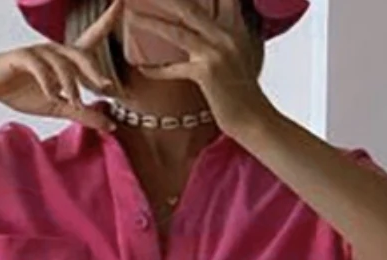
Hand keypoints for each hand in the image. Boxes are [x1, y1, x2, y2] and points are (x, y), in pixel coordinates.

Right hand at [0, 0, 123, 130]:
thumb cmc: (21, 90)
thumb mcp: (57, 107)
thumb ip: (83, 114)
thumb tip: (110, 125)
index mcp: (65, 59)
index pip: (91, 37)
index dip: (107, 20)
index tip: (122, 3)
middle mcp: (54, 50)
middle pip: (81, 54)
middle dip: (95, 70)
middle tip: (107, 87)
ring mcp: (38, 51)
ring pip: (62, 64)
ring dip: (71, 84)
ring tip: (76, 103)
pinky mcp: (22, 57)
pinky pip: (40, 67)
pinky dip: (48, 83)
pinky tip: (52, 96)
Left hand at [129, 0, 275, 134]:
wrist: (255, 120)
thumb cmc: (243, 95)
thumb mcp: (238, 59)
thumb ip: (221, 41)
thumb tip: (199, 35)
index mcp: (234, 29)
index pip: (219, 0)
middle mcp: (226, 36)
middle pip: (190, 7)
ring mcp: (217, 53)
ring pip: (178, 31)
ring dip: (151, 23)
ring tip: (131, 17)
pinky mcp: (207, 72)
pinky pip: (173, 68)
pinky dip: (156, 70)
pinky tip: (141, 68)